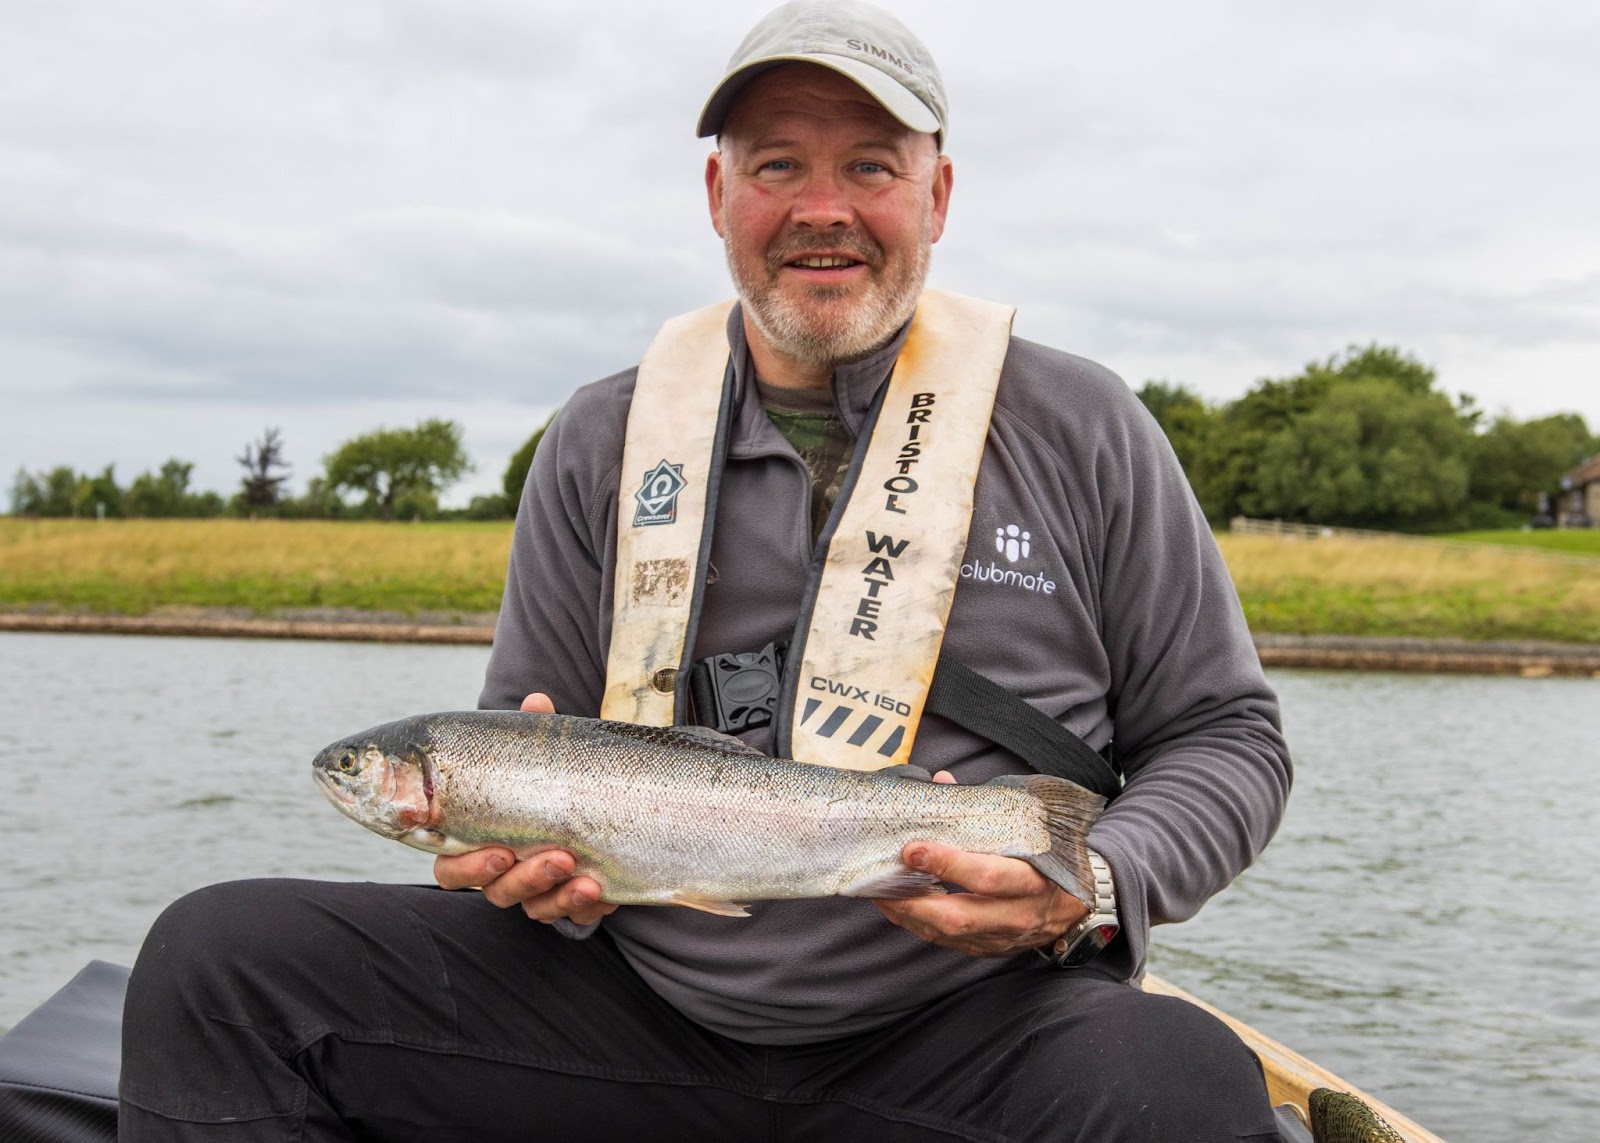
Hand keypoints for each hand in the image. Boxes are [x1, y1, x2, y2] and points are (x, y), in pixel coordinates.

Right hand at [431, 692, 618, 926]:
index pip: (452, 868)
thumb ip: (536, 736)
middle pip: (495, 892)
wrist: (594, 808)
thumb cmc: (549, 785)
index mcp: (480, 841)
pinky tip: (606, 891)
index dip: (469, 867)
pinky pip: (574, 916)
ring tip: (587, 877)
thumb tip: (537, 700)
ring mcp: (536, 893)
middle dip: (524, 878)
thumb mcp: (545, 760)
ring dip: (558, 895)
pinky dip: (587, 906)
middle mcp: (503, 873)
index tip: (501, 851)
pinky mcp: (569, 904)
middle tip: (557, 858)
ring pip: (535, 908)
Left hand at [873, 770, 1087, 956]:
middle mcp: (1017, 915)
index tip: (914, 849)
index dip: (948, 864)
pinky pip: (945, 942)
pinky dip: (917, 924)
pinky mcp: (987, 949)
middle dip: (915, 899)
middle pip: (960, 915)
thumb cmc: (1045, 862)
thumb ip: (984, 810)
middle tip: (883, 878)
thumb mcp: (1026, 834)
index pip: (987, 876)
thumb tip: (941, 782)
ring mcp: (1001, 937)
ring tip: (879, 891)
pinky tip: (897, 906)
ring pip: (947, 933)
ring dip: (908, 914)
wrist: (1075, 907)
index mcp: (1031, 881)